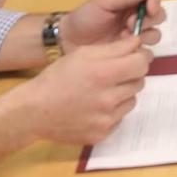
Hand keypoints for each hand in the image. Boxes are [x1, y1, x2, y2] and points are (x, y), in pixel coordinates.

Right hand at [17, 37, 151, 145]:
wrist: (35, 111)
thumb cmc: (57, 78)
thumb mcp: (83, 54)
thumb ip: (114, 48)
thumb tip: (138, 43)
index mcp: (103, 74)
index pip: (141, 63)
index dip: (141, 57)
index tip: (136, 56)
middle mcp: (108, 99)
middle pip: (139, 82)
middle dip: (131, 75)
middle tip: (114, 73)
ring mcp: (106, 119)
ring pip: (131, 100)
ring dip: (122, 93)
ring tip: (101, 91)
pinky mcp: (103, 134)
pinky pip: (119, 118)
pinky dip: (112, 111)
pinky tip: (94, 107)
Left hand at [59, 0, 164, 52]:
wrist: (68, 41)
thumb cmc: (84, 18)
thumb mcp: (103, 1)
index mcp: (130, 1)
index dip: (155, 2)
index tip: (149, 10)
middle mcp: (136, 17)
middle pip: (159, 16)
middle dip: (148, 20)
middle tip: (128, 25)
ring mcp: (134, 37)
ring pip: (155, 35)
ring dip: (144, 36)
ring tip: (123, 39)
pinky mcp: (130, 54)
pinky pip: (146, 52)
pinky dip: (138, 50)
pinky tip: (122, 50)